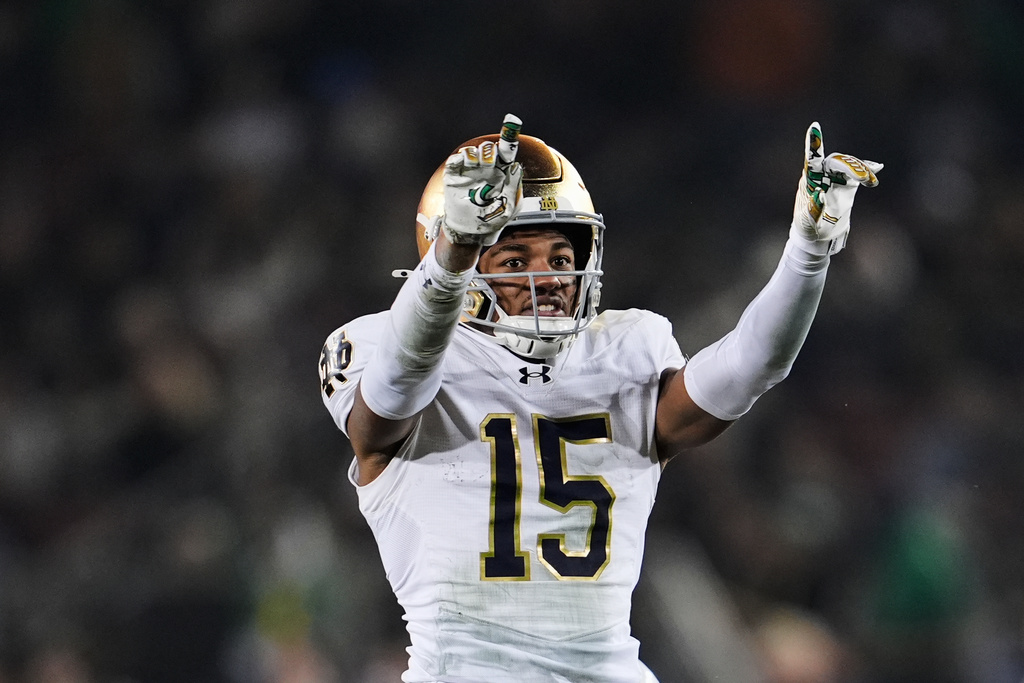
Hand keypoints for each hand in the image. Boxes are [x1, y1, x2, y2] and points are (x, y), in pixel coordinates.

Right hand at [441, 114, 523, 246]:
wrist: (471, 232)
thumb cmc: (493, 219)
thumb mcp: (510, 207)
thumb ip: (514, 186)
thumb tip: (515, 166)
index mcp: (502, 173)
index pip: (507, 151)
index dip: (509, 135)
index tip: (512, 120)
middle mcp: (486, 169)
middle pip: (489, 148)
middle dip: (490, 152)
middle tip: (490, 164)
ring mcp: (470, 171)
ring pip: (473, 151)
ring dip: (476, 156)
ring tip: (477, 169)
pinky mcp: (455, 176)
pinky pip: (455, 160)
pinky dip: (460, 158)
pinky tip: (464, 165)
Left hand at [791, 122, 882, 253]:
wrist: (818, 236)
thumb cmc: (807, 229)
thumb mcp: (807, 223)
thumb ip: (813, 209)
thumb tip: (821, 193)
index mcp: (809, 181)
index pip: (811, 159)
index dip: (814, 143)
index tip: (814, 127)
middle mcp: (822, 176)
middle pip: (836, 161)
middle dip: (850, 165)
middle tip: (863, 177)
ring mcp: (835, 179)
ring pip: (849, 165)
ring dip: (861, 169)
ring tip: (870, 180)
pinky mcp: (847, 185)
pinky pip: (858, 174)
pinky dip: (867, 171)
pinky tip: (876, 168)